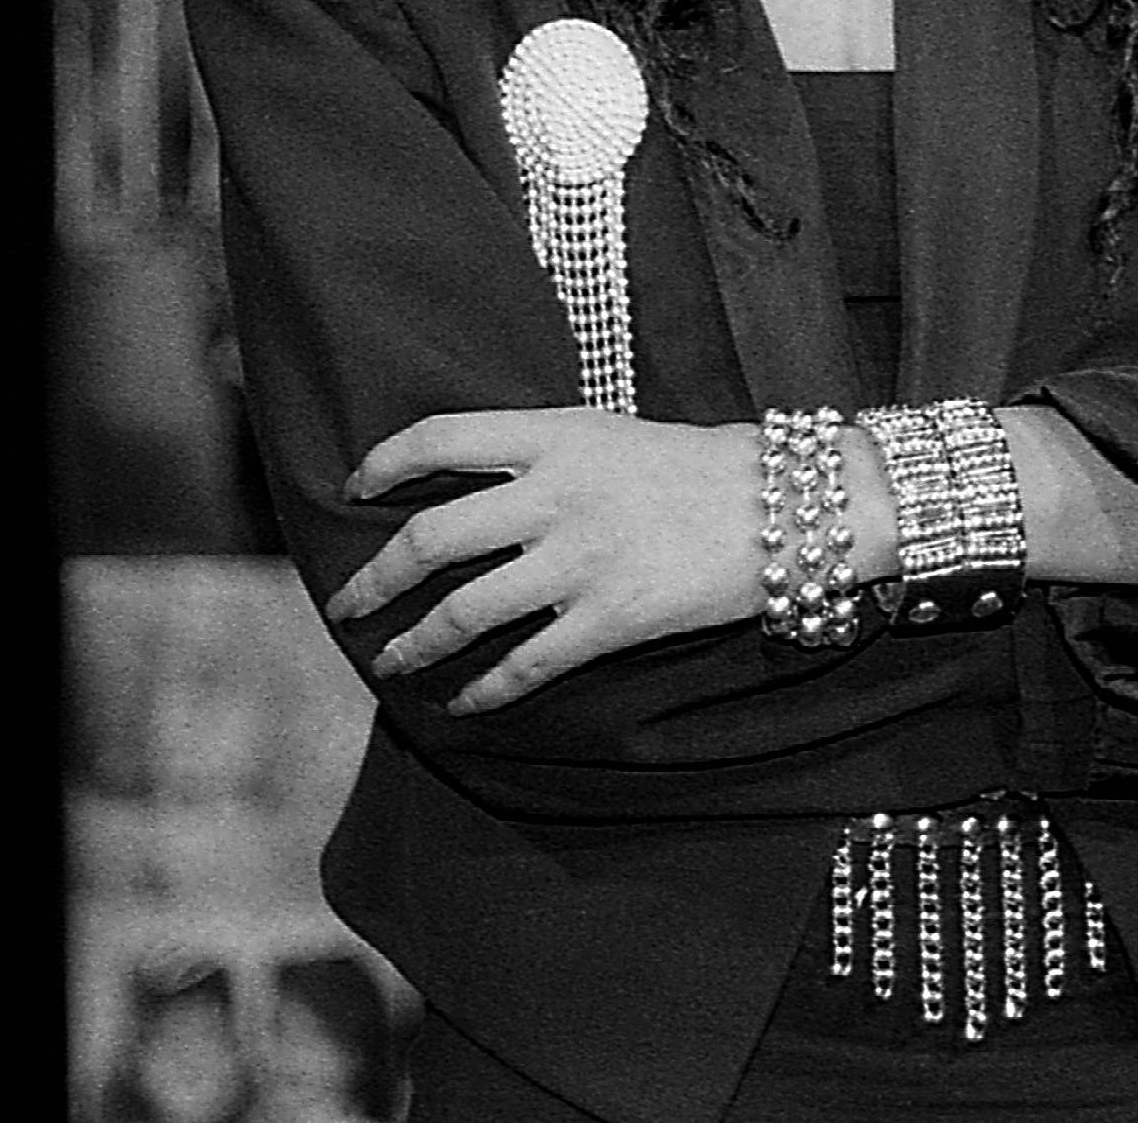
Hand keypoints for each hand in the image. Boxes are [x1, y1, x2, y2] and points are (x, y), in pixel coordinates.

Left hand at [327, 408, 763, 712]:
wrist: (789, 506)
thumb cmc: (700, 465)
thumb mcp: (610, 435)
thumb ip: (543, 454)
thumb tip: (471, 486)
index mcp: (555, 436)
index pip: (439, 437)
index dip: (384, 464)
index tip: (356, 490)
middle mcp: (555, 494)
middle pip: (432, 537)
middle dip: (374, 578)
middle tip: (347, 602)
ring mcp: (581, 560)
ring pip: (465, 612)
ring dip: (415, 643)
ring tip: (392, 661)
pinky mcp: (612, 619)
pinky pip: (526, 664)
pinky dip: (485, 690)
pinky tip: (465, 703)